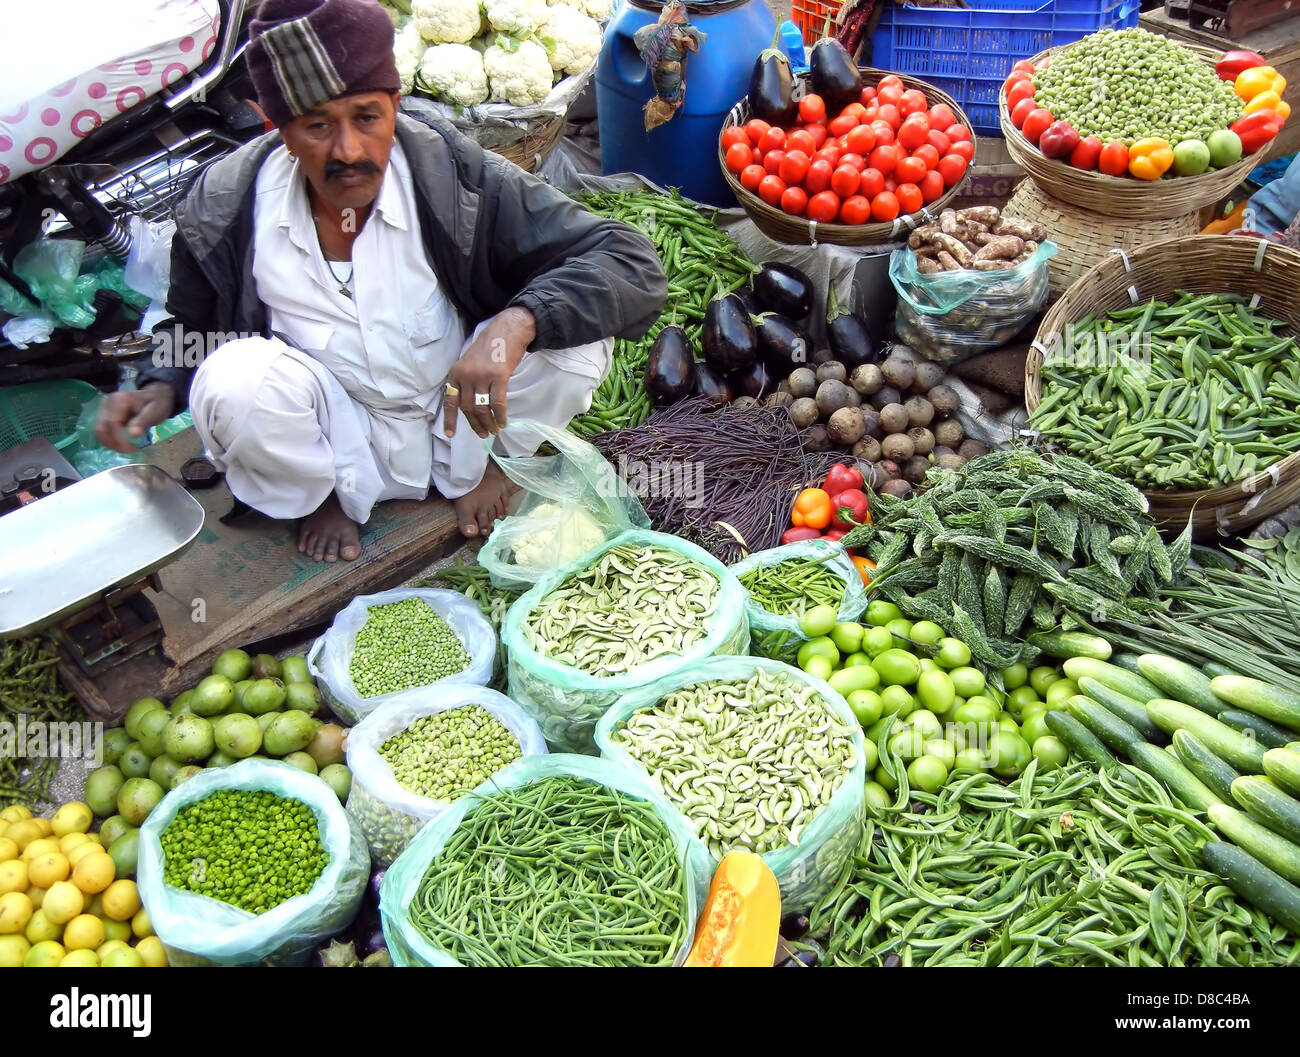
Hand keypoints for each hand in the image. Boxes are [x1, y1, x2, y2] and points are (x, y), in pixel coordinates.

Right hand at [94, 382, 175, 452]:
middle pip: (102, 428)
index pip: (112, 422)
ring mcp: (104, 408)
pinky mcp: (103, 415)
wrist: (155, 396)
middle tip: (129, 450)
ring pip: (99, 431)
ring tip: (126, 448)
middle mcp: (107, 402)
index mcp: (120, 399)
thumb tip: (133, 434)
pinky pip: (102, 431)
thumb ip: (143, 422)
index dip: (118, 438)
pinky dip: (109, 440)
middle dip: (114, 443)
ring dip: (110, 443)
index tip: (130, 449)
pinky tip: (121, 444)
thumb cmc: (156, 403)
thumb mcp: (155, 412)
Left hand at [444, 307, 533, 439]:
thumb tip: (470, 405)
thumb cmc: (490, 346)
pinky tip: (503, 422)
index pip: (450, 400)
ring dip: (488, 423)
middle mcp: (466, 375)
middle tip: (483, 434)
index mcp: (456, 372)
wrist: (507, 330)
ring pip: (482, 408)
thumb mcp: (470, 362)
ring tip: (494, 430)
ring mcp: (481, 376)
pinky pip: (497, 403)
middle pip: (467, 407)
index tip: (450, 435)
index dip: (450, 419)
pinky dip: (500, 415)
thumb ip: (467, 381)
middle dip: (475, 424)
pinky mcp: (498, 376)